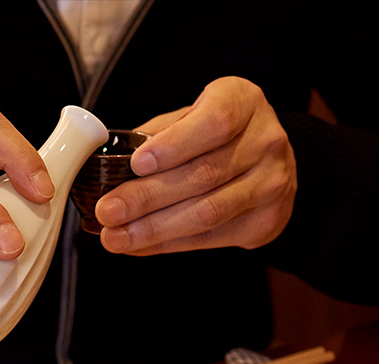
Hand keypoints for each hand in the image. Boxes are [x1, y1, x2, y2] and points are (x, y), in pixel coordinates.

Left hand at [95, 76, 296, 254]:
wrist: (272, 163)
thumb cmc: (222, 134)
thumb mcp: (195, 116)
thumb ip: (160, 134)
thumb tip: (106, 165)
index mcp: (245, 103)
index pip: (215, 122)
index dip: (175, 145)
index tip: (137, 164)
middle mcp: (266, 143)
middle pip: (204, 174)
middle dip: (148, 196)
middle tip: (108, 210)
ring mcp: (271, 185)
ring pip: (208, 212)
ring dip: (155, 228)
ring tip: (116, 236)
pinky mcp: (267, 221)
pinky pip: (213, 237)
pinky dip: (170, 243)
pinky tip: (140, 245)